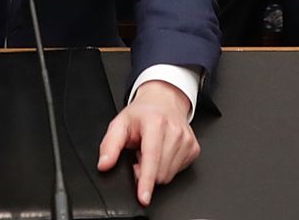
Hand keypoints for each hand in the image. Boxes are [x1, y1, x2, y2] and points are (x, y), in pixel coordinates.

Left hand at [97, 80, 198, 206]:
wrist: (164, 101)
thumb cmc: (142, 114)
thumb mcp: (119, 124)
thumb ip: (110, 145)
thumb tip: (104, 164)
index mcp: (155, 123)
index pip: (151, 158)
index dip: (146, 180)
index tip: (144, 196)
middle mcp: (174, 131)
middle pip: (160, 172)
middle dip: (145, 171)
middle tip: (139, 154)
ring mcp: (187, 140)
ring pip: (169, 175)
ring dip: (156, 169)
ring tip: (150, 151)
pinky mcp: (194, 148)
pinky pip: (178, 171)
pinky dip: (167, 167)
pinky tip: (162, 152)